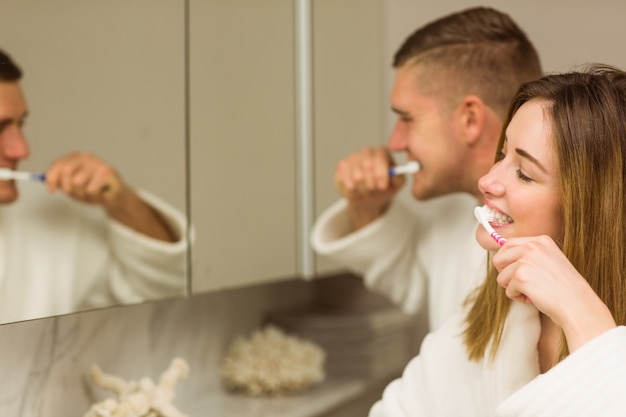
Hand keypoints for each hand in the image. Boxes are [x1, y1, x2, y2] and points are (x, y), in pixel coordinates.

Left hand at [46, 151, 176, 241]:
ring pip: (77, 182)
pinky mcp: (108, 171)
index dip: (51, 179)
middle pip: (66, 172)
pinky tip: (99, 193)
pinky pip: (90, 188)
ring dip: (81, 193)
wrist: (115, 195)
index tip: (51, 190)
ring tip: (89, 193)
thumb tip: (45, 179)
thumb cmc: (93, 189)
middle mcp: (86, 157)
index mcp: (75, 157)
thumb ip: (60, 182)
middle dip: (67, 187)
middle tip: (74, 193)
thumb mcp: (72, 187)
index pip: (58, 164)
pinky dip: (92, 195)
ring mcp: (97, 163)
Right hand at [334, 146, 404, 228]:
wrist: (369, 198)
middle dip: (371, 182)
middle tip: (373, 191)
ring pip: (355, 173)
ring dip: (362, 188)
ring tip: (366, 193)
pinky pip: (344, 177)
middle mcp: (367, 152)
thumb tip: (395, 175)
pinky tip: (355, 190)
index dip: (381, 173)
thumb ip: (398, 178)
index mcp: (382, 153)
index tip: (382, 186)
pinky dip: (350, 187)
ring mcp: (353, 157)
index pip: (381, 156)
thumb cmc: (383, 188)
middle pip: (367, 164)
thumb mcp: (396, 184)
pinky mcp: (342, 166)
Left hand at [492, 235, 615, 350]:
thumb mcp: (548, 261)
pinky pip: (507, 290)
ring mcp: (526, 260)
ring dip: (513, 288)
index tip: (516, 272)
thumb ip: (529, 256)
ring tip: (532, 291)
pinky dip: (518, 297)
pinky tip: (535, 298)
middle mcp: (532, 246)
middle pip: (498, 259)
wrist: (578, 305)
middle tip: (519, 283)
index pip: (508, 244)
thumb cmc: (564, 288)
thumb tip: (499, 258)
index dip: (506, 261)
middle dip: (504, 274)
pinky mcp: (521, 277)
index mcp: (541, 240)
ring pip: (501, 277)